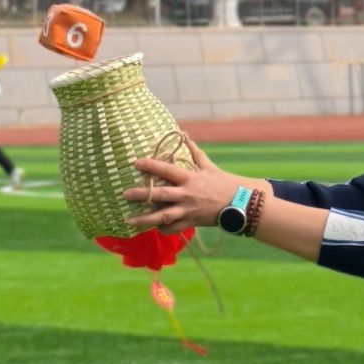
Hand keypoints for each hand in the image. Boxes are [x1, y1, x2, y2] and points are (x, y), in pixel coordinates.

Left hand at [128, 139, 242, 233]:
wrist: (239, 204)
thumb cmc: (223, 182)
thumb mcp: (208, 166)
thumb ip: (194, 152)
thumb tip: (184, 135)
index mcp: (190, 178)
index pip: (167, 170)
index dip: (151, 165)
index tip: (135, 162)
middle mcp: (186, 195)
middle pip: (160, 195)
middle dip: (141, 195)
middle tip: (124, 194)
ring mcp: (188, 210)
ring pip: (163, 217)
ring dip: (144, 220)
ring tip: (128, 221)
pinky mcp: (191, 222)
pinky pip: (173, 228)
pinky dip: (162, 229)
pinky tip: (153, 228)